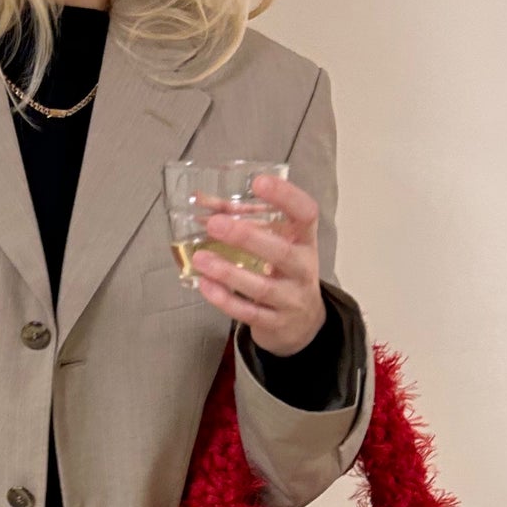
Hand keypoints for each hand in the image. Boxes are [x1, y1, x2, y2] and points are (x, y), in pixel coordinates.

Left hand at [190, 171, 326, 358]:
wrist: (303, 324)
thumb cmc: (283, 272)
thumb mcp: (274, 243)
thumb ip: (241, 219)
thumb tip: (201, 200)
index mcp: (305, 241)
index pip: (306, 214)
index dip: (286, 197)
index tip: (259, 182)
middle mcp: (303, 269)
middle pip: (282, 253)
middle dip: (247, 238)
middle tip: (215, 224)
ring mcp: (291, 299)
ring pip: (262, 287)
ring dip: (228, 272)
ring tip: (200, 257)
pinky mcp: (275, 323)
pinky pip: (248, 312)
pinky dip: (225, 299)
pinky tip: (205, 284)